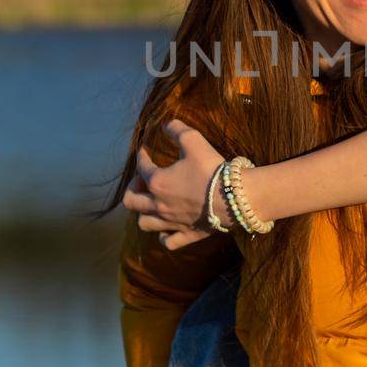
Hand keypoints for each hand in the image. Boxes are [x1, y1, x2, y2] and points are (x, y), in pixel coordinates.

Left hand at [121, 120, 228, 248]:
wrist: (235, 196)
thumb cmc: (212, 168)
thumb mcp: (194, 141)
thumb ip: (177, 130)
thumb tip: (166, 124)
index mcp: (157, 182)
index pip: (141, 167)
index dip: (141, 156)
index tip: (144, 150)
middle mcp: (159, 205)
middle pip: (131, 202)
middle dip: (133, 189)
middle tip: (143, 182)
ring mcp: (171, 222)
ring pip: (144, 224)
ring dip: (144, 214)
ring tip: (153, 205)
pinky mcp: (186, 234)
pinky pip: (167, 242)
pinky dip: (163, 236)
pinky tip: (167, 228)